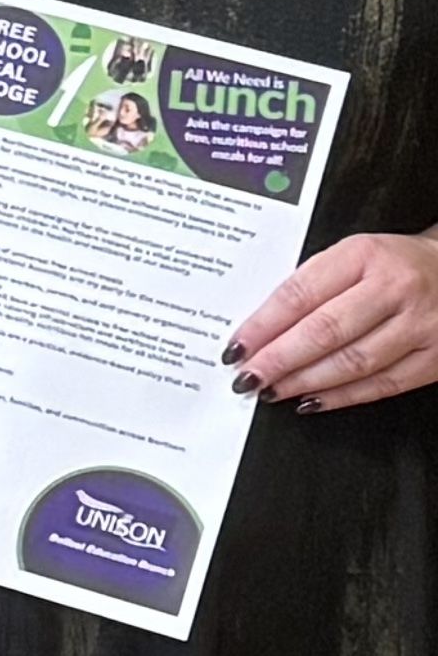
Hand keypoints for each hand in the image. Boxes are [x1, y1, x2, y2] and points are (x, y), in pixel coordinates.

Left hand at [236, 230, 437, 408]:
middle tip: (247, 376)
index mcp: (364, 255)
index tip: (236, 347)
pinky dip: (344, 396)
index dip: (262, 326)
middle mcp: (395, 288)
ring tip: (273, 389)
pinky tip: (314, 400)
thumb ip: (313, 283)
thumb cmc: (396, 263)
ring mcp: (421, 324)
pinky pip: (385, 383)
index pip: (299, 294)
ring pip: (353, 362)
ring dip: (305, 381)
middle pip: (324, 331)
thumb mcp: (354, 255)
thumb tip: (263, 327)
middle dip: (278, 359)